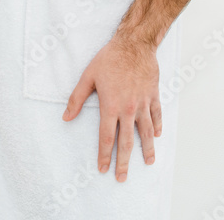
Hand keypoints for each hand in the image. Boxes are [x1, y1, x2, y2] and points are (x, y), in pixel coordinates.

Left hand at [61, 35, 161, 182]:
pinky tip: (157, 135)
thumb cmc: (109, 58)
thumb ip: (77, 98)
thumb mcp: (88, 76)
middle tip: (122, 178)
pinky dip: (157, 126)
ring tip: (148, 162)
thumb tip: (66, 117)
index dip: (104, 155)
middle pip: (127, 142)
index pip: (107, 137)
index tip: (103, 169)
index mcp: (111, 106)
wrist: (134, 44)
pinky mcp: (153, 96)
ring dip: (147, 149)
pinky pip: (156, 115)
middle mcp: (128, 109)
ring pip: (146, 133)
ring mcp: (143, 104)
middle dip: (124, 162)